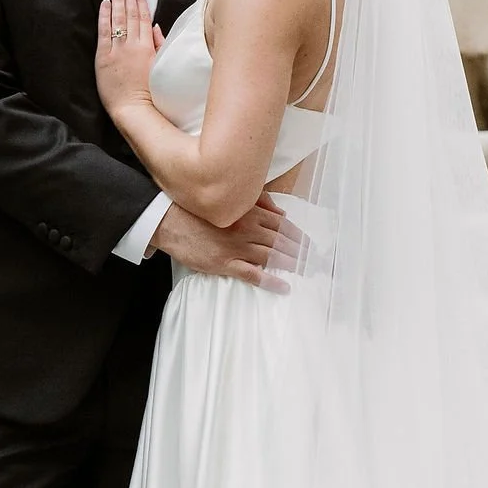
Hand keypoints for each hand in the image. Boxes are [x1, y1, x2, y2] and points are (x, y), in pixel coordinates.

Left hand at [95, 0, 162, 115]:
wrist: (133, 110)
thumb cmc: (150, 93)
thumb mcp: (160, 67)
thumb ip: (159, 45)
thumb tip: (155, 27)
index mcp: (147, 47)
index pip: (144, 17)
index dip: (141, 1)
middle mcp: (132, 44)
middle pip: (131, 13)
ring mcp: (117, 50)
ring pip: (118, 18)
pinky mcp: (103, 57)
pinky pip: (104, 31)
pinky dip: (104, 16)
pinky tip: (105, 3)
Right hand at [149, 196, 300, 290]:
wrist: (171, 223)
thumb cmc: (200, 211)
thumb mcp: (230, 201)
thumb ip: (258, 203)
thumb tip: (281, 212)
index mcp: (249, 213)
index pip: (283, 225)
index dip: (299, 235)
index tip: (311, 244)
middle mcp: (247, 229)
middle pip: (282, 241)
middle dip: (301, 252)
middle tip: (316, 261)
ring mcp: (237, 248)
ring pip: (272, 256)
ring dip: (292, 264)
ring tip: (306, 271)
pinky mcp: (225, 264)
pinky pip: (253, 274)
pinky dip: (270, 281)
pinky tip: (284, 286)